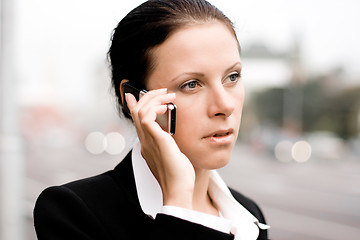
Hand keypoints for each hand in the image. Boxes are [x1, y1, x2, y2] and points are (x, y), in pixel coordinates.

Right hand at [125, 89, 194, 208]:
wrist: (178, 189)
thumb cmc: (179, 174)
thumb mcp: (172, 153)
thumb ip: (168, 143)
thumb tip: (170, 134)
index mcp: (147, 143)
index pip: (136, 120)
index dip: (134, 105)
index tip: (133, 94)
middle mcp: (145, 140)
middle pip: (136, 111)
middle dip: (147, 96)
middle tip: (162, 91)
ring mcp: (148, 140)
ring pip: (141, 110)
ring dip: (154, 99)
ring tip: (168, 96)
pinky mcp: (156, 140)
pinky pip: (147, 117)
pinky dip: (155, 108)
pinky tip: (166, 107)